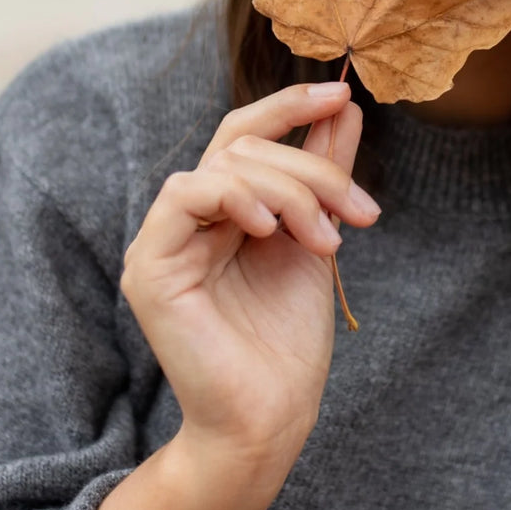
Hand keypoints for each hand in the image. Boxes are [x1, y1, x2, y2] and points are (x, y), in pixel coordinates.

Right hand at [120, 81, 377, 466]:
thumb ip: (324, 172)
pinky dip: (237, 197)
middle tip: (361, 213)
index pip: (245, 133)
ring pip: (226, 165)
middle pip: (245, 144)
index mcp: (222, 210)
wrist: (271, 418)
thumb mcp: (318, 237)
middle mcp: (187, 218)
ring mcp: (163, 240)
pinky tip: (271, 230)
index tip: (341, 92)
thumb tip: (344, 106)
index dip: (290, 104)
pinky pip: (186, 195)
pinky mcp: (149, 266)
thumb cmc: (288, 340)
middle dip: (313, 169)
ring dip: (292, 192)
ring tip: (328, 241)